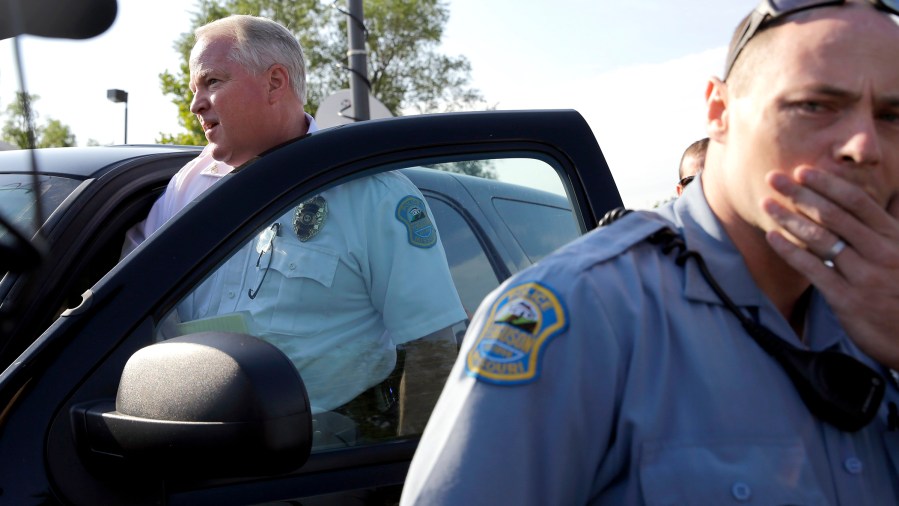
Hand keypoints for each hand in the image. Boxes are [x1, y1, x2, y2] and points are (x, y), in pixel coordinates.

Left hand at [763, 167, 898, 368]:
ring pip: (820, 238)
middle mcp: (880, 252)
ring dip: (789, 217)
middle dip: (800, 194)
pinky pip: (813, 269)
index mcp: (894, 237)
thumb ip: (891, 228)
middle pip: (833, 214)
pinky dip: (790, 251)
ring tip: (766, 203)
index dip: (827, 184)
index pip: (857, 202)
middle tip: (772, 177)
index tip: (802, 171)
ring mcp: (863, 275)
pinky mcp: (847, 299)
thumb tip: (890, 199)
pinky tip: (772, 237)